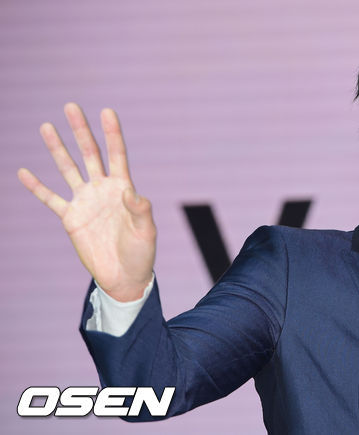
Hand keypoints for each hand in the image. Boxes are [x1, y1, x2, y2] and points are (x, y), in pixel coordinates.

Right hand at [18, 103, 155, 301]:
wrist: (124, 276)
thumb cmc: (141, 253)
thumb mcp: (146, 231)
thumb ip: (140, 210)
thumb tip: (130, 192)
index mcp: (123, 188)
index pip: (117, 155)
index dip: (112, 134)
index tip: (107, 111)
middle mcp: (102, 189)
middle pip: (90, 154)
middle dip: (81, 131)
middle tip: (71, 106)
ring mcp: (85, 201)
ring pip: (68, 169)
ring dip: (57, 149)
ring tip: (46, 126)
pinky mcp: (71, 218)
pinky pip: (50, 199)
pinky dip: (37, 187)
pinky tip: (24, 172)